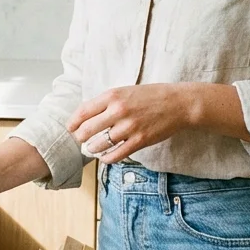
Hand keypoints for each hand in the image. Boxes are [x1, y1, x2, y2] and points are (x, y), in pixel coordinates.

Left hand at [68, 83, 198, 164]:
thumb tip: (86, 116)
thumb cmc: (151, 96)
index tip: (70, 128)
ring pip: (99, 144)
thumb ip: (107, 102)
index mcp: (113, 96)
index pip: (83, 111)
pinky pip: (115, 155)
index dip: (73, 123)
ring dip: (92, 149)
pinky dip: (106, 158)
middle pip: (86, 130)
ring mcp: (129, 127)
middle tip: (81, 140)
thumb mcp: (125, 91)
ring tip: (92, 148)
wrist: (178, 103)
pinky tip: (105, 156)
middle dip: (80, 137)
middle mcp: (118, 111)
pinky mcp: (139, 141)